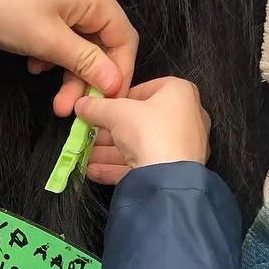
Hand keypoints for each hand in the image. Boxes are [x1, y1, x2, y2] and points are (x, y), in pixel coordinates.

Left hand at [0, 0, 137, 115]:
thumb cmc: (5, 8)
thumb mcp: (48, 41)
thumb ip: (85, 62)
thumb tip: (116, 84)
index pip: (124, 39)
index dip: (120, 73)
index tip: (107, 103)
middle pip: (102, 43)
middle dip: (87, 79)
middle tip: (68, 110)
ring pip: (80, 42)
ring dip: (68, 71)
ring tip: (51, 97)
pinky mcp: (45, 0)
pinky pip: (62, 33)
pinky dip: (53, 54)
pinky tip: (33, 66)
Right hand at [75, 76, 210, 183]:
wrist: (168, 180)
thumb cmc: (151, 134)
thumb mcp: (116, 113)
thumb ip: (97, 107)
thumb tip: (83, 105)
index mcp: (180, 93)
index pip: (145, 89)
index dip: (119, 99)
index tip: (102, 107)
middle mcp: (186, 117)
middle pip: (140, 120)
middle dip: (110, 129)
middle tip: (91, 133)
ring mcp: (181, 146)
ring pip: (140, 145)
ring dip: (110, 150)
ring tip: (87, 154)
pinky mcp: (174, 171)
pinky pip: (143, 164)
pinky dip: (119, 166)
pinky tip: (96, 170)